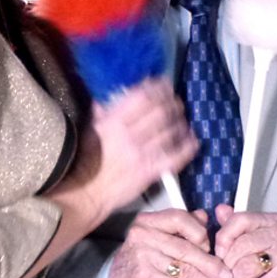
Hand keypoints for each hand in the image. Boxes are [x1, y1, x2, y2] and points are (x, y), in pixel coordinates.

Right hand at [80, 78, 197, 218]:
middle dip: (173, 104)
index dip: (157, 89)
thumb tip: (103, 103)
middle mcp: (130, 135)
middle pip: (161, 112)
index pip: (142, 98)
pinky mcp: (150, 172)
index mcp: (114, 122)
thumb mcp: (88, 132)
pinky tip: (193, 141)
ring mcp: (142, 154)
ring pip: (171, 131)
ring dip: (180, 123)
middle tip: (177, 102)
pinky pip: (175, 158)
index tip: (163, 85)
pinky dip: (187, 148)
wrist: (85, 193)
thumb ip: (99, 115)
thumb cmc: (83, 162)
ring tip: (182, 120)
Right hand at [104, 209, 236, 277]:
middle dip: (212, 266)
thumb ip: (181, 226)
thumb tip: (203, 216)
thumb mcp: (158, 237)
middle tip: (228, 277)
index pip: (181, 219)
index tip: (213, 249)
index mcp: (149, 221)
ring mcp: (141, 256)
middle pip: (187, 249)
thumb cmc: (140, 259)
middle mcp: (143, 234)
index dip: (201, 234)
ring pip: (185, 270)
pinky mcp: (143, 277)